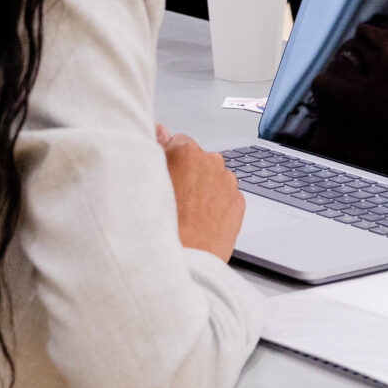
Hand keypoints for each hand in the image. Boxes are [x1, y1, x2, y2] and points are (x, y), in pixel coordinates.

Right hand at [158, 124, 244, 261]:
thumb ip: (156, 146)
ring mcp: (228, 183)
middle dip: (189, 173)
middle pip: (198, 160)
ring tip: (189, 211)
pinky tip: (202, 219)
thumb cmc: (164, 222)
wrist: (187, 259)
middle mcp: (212, 162)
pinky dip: (217, 204)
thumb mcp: (149, 178)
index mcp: (187, 151)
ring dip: (204, 188)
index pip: (178, 142)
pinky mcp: (239, 203)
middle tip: (175, 196)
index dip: (170, 160)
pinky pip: (226, 197)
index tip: (166, 175)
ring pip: (214, 178)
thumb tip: (159, 129)